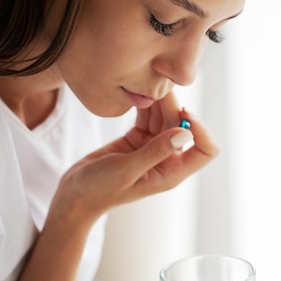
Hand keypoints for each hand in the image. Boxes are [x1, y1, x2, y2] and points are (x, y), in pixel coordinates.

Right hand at [50, 91, 218, 225]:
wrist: (74, 194)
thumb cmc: (99, 190)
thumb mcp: (127, 170)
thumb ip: (155, 152)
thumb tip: (184, 133)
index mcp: (172, 172)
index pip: (205, 151)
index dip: (202, 130)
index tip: (184, 112)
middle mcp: (167, 160)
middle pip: (184, 128)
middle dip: (175, 108)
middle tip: (157, 88)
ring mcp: (153, 149)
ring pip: (166, 119)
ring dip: (161, 102)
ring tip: (146, 86)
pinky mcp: (138, 140)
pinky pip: (150, 117)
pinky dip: (147, 105)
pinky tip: (137, 95)